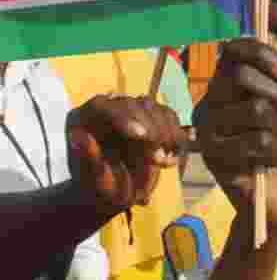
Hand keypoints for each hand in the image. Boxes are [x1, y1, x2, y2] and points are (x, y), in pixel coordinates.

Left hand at [66, 95, 186, 214]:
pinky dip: (176, 135)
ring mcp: (129, 112)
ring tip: (163, 162)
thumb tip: (78, 136)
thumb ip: (88, 159)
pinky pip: (168, 116)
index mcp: (83, 119)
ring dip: (166, 134)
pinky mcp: (149, 117)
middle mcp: (106, 110)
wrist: (114, 194)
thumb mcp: (92, 180)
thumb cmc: (97, 189)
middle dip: (151, 130)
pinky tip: (171, 158)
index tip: (143, 137)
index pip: (103, 106)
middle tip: (157, 159)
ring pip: (155, 108)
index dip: (124, 117)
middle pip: (134, 104)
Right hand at [194, 39, 276, 232]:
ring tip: (273, 148)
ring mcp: (208, 126)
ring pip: (254, 109)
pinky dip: (273, 152)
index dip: (260, 53)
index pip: (234, 50)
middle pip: (243, 76)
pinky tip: (264, 164)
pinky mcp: (210, 152)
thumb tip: (273, 60)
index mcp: (231, 84)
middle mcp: (213, 100)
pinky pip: (254, 141)